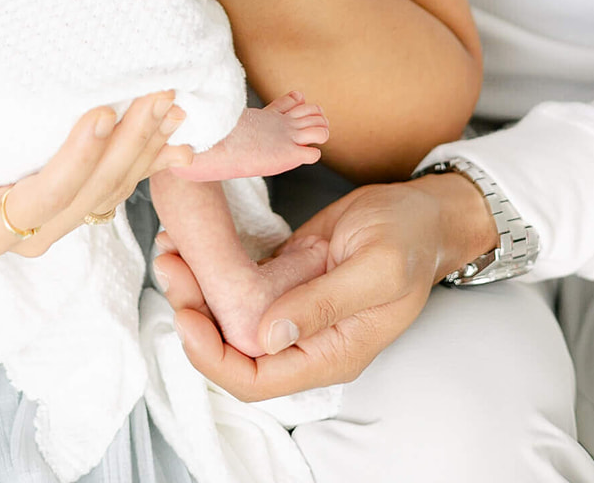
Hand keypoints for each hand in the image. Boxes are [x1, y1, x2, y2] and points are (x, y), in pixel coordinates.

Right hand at [0, 91, 192, 257]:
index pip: (46, 194)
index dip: (77, 157)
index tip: (101, 112)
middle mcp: (34, 231)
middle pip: (92, 191)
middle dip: (129, 144)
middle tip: (156, 97)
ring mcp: (56, 219)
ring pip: (112, 189)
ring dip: (147, 149)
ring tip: (174, 109)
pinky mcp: (69, 201)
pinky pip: (115, 185)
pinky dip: (149, 162)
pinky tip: (181, 143)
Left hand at [152, 176, 495, 398]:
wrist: (423, 212)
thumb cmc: (410, 240)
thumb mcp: (376, 269)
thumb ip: (324, 305)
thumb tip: (268, 336)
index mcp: (330, 353)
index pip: (257, 380)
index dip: (214, 357)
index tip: (187, 316)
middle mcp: (304, 339)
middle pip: (232, 348)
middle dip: (193, 313)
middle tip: (170, 266)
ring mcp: (291, 308)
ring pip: (227, 314)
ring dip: (195, 286)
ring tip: (170, 246)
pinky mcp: (282, 278)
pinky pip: (237, 282)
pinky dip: (210, 264)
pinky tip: (190, 238)